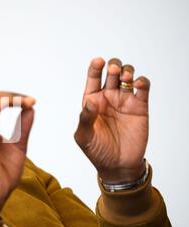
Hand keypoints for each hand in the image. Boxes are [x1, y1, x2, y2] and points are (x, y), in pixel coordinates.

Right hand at [0, 90, 35, 217]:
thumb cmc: (0, 176)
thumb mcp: (18, 146)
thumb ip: (23, 126)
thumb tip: (30, 108)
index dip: (11, 96)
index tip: (30, 101)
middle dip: (10, 94)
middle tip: (29, 101)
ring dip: (8, 98)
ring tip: (25, 102)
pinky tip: (12, 104)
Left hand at [74, 58, 149, 182]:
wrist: (117, 165)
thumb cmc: (96, 150)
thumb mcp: (84, 136)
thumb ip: (85, 119)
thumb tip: (90, 102)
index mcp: (91, 101)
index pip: (93, 78)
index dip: (95, 67)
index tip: (98, 61)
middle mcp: (108, 97)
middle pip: (111, 73)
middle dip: (113, 66)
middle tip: (113, 70)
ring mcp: (124, 101)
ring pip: (127, 77)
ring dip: (127, 71)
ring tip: (125, 76)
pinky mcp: (140, 107)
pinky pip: (143, 89)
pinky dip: (142, 82)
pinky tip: (138, 84)